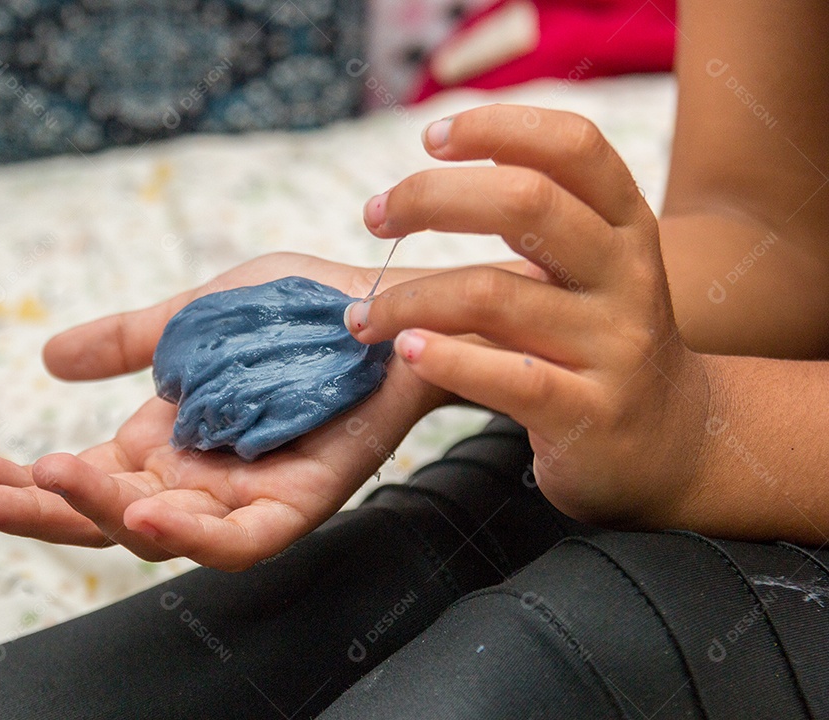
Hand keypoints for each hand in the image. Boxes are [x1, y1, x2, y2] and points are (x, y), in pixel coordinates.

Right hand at [0, 253, 447, 569]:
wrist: (381, 305)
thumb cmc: (293, 313)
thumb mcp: (191, 319)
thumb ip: (127, 341)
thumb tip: (48, 358)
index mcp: (165, 445)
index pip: (82, 479)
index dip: (24, 483)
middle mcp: (197, 481)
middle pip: (104, 518)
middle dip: (37, 511)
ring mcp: (245, 498)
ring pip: (160, 535)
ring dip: (98, 513)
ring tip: (47, 480)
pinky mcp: (299, 504)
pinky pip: (241, 540)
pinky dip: (193, 533)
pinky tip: (145, 513)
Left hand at [346, 105, 710, 527]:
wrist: (673, 443)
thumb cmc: (600, 343)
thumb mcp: (593, 269)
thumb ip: (538, 222)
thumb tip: (429, 178)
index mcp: (626, 227)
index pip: (573, 146)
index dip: (498, 126)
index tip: (431, 137)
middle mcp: (627, 276)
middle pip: (526, 203)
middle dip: (431, 197)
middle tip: (375, 215)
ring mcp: (614, 346)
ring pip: (494, 296)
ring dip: (408, 300)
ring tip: (362, 317)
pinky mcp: (590, 414)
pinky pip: (509, 377)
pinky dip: (445, 359)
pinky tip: (406, 349)